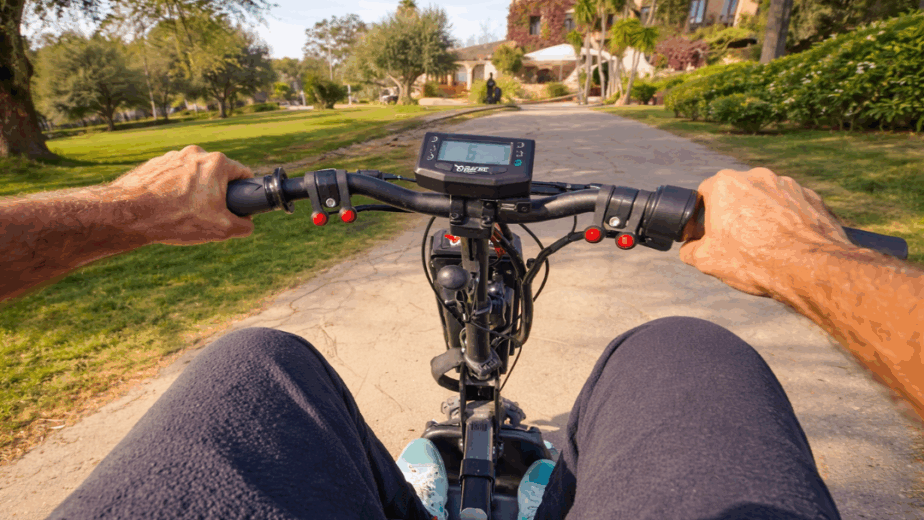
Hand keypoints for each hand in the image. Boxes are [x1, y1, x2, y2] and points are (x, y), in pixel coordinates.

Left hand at [110, 146, 254, 244]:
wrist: (129, 215)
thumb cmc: (178, 219)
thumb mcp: (222, 229)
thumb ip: (244, 226)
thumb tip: (246, 223)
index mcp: (216, 162)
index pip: (243, 174)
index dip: (245, 192)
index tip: (238, 206)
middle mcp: (195, 153)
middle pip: (217, 174)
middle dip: (217, 193)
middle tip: (209, 214)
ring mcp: (172, 157)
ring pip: (194, 176)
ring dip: (194, 192)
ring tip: (183, 213)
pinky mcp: (154, 164)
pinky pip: (173, 178)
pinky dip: (174, 191)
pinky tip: (166, 208)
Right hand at [679, 168, 853, 297]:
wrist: (808, 268)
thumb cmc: (754, 260)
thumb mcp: (707, 261)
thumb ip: (690, 250)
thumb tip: (690, 248)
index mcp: (725, 184)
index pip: (705, 194)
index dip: (703, 215)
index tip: (708, 232)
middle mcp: (756, 176)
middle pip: (737, 194)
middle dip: (735, 213)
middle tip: (737, 241)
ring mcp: (788, 184)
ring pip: (766, 199)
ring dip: (763, 216)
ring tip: (766, 244)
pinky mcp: (812, 196)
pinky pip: (792, 206)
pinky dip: (788, 220)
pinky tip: (787, 242)